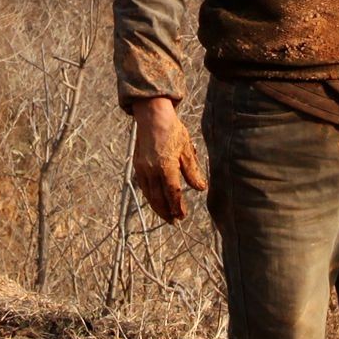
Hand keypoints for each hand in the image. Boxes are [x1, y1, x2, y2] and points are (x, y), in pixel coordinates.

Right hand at [131, 98, 208, 223]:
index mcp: (166, 166)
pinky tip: (156, 200)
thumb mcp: (187, 150)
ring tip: (166, 215)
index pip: (172, 192)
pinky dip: (150, 196)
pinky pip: (144, 186)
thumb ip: (192, 171)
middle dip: (166, 211)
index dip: (177, 206)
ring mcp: (142, 169)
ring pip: (149, 194)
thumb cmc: (173, 131)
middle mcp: (152, 170)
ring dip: (157, 207)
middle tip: (174, 221)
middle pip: (158, 197)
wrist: (152, 117)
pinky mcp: (138, 166)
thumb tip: (200, 188)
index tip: (182, 216)